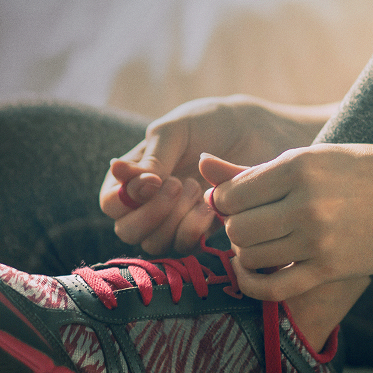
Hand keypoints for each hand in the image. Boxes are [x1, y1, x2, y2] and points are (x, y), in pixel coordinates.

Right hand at [99, 95, 335, 253]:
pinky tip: (212, 207)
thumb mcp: (178, 129)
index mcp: (133, 174)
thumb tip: (120, 176)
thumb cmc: (214, 123)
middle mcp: (147, 202)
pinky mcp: (198, 234)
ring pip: (154, 244)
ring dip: (175, 220)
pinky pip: (183, 249)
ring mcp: (172, 221)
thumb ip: (151, 156)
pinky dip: (194, 230)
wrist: (260, 135)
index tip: (156, 181)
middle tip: (181, 186)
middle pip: (127, 230)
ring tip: (199, 191)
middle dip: (153, 213)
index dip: (129, 198)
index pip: (111, 202)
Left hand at [200, 144, 372, 300]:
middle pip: (236, 227)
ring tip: (260, 244)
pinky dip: (253, 284)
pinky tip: (254, 273)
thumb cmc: (369, 170)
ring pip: (250, 255)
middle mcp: (304, 202)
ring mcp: (318, 239)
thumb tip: (203, 169)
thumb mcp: (316, 157)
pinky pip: (273, 288)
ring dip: (246, 254)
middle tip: (249, 225)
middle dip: (234, 229)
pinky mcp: (330, 269)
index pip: (231, 193)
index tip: (238, 203)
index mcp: (298, 166)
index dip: (225, 201)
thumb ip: (259, 168)